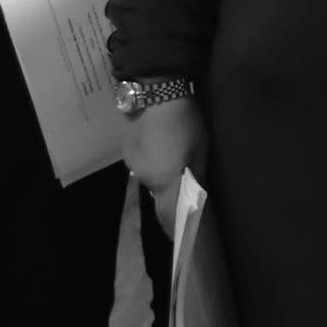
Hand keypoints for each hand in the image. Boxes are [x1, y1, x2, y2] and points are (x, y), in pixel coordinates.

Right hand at [124, 95, 208, 235]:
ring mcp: (131, 162)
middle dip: (170, 198)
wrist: (153, 87)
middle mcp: (144, 177)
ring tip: (174, 163)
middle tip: (184, 193)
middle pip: (158, 196)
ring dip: (161, 175)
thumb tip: (195, 193)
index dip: (176, 229)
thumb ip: (197, 174)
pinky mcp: (126, 148)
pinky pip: (141, 163)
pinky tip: (162, 148)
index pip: (169, 216)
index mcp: (164, 180)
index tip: (182, 240)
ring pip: (149, 177)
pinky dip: (153, 161)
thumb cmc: (184, 120)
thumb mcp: (200, 147)